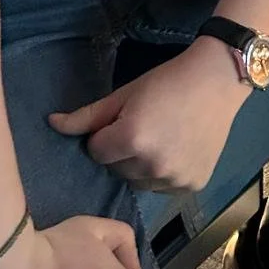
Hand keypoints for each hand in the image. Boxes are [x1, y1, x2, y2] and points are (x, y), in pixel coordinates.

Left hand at [48, 39, 250, 191]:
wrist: (217, 81)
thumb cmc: (167, 81)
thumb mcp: (124, 94)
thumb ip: (87, 116)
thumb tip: (51, 123)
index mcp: (131, 139)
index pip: (96, 152)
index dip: (104, 135)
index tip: (122, 119)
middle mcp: (152, 165)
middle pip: (116, 169)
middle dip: (121, 151)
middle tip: (142, 126)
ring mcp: (174, 179)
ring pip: (138, 182)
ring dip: (140, 166)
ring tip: (159, 138)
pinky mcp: (191, 186)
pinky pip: (162, 188)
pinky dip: (163, 174)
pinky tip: (176, 149)